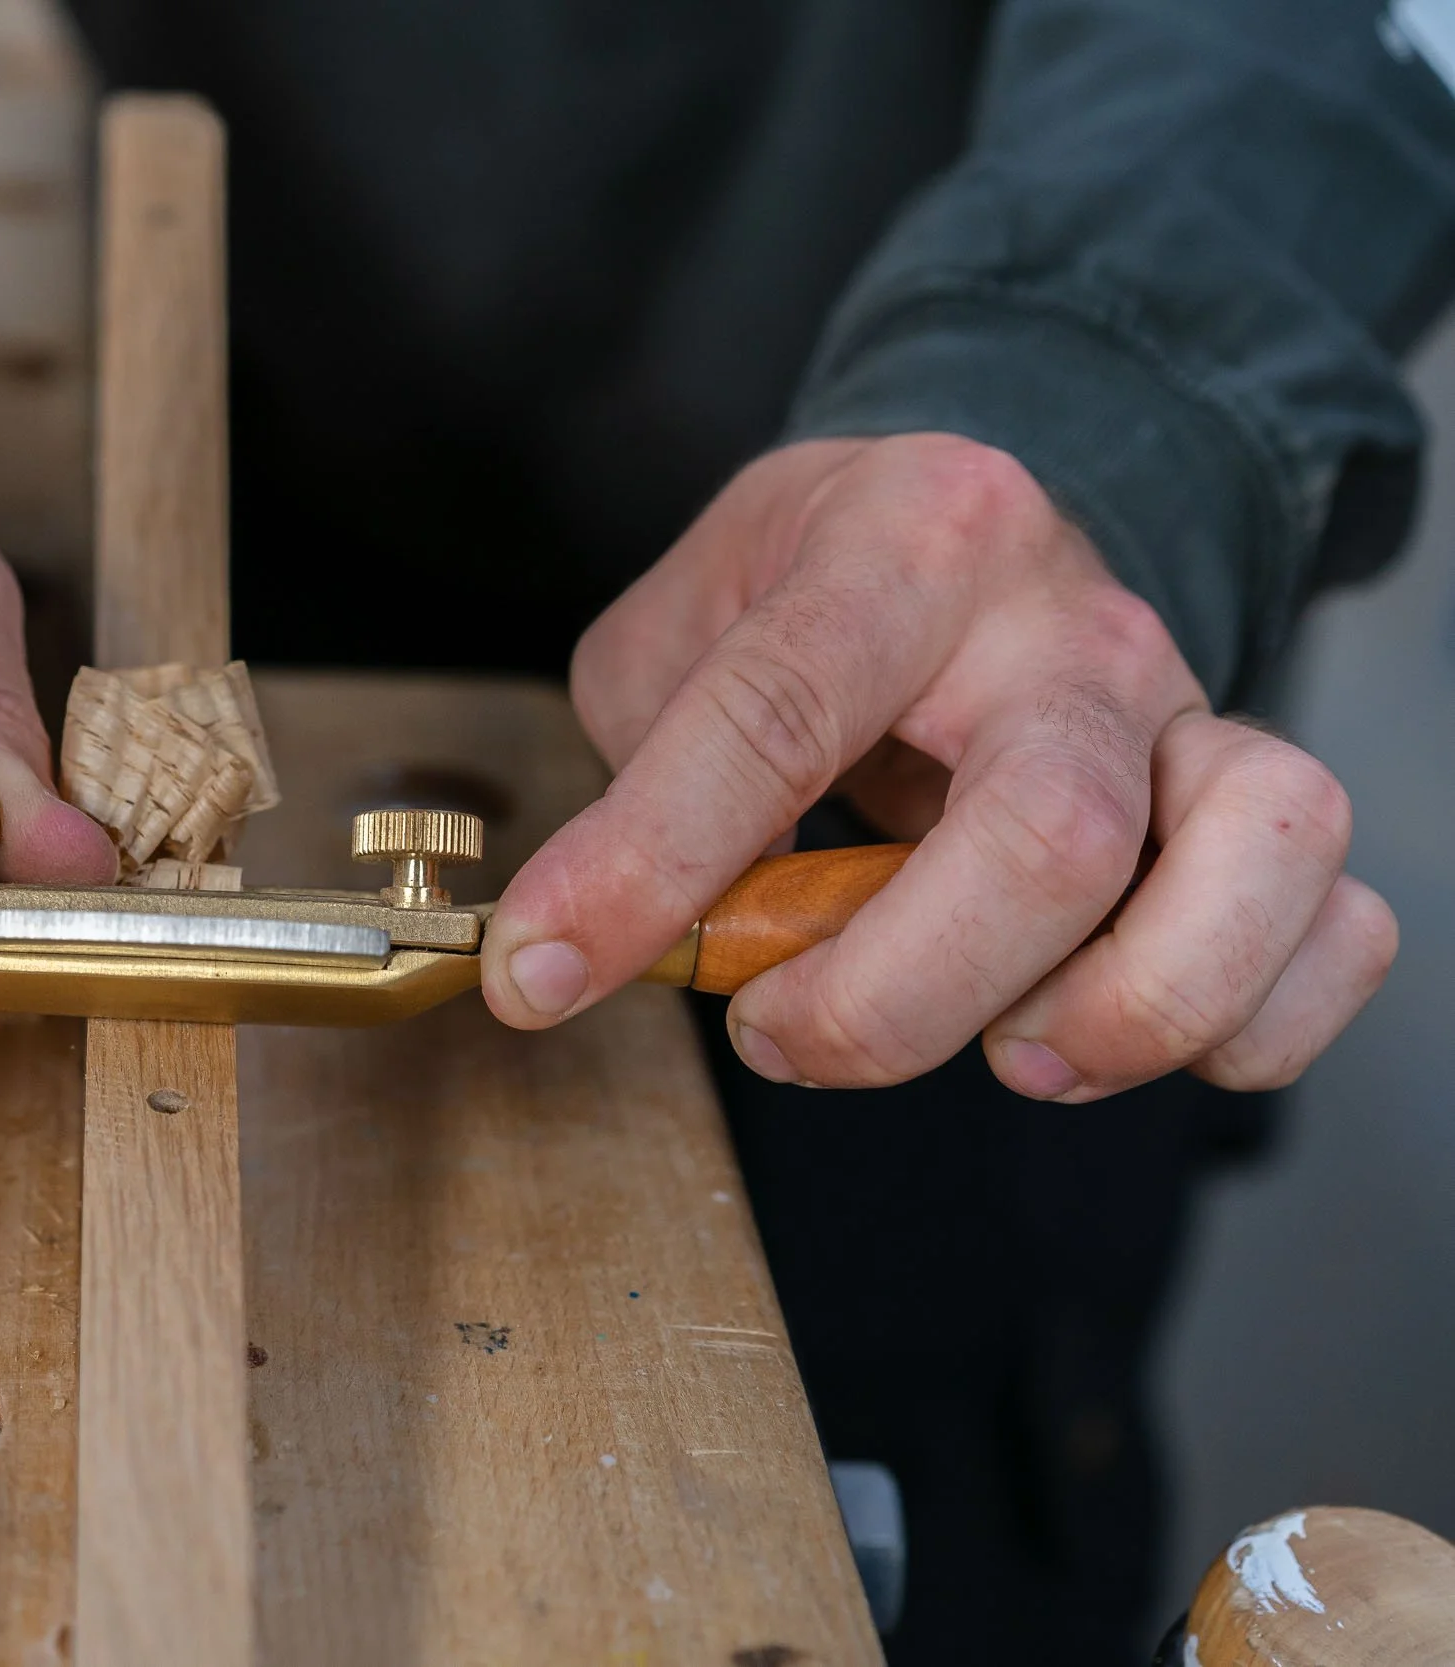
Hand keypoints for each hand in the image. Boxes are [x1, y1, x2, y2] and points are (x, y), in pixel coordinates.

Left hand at [483, 435, 1396, 1099]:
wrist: (959, 520)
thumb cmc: (803, 590)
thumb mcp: (673, 637)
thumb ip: (643, 776)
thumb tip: (586, 945)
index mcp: (901, 541)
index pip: (778, 714)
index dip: (652, 865)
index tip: (545, 972)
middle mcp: (1068, 620)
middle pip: (1050, 832)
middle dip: (896, 994)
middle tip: (780, 1030)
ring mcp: (1182, 707)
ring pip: (1257, 850)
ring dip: (1122, 1006)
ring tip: (1005, 1048)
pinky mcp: (1248, 798)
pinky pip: (1338, 924)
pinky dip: (1256, 1020)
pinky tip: (1118, 1036)